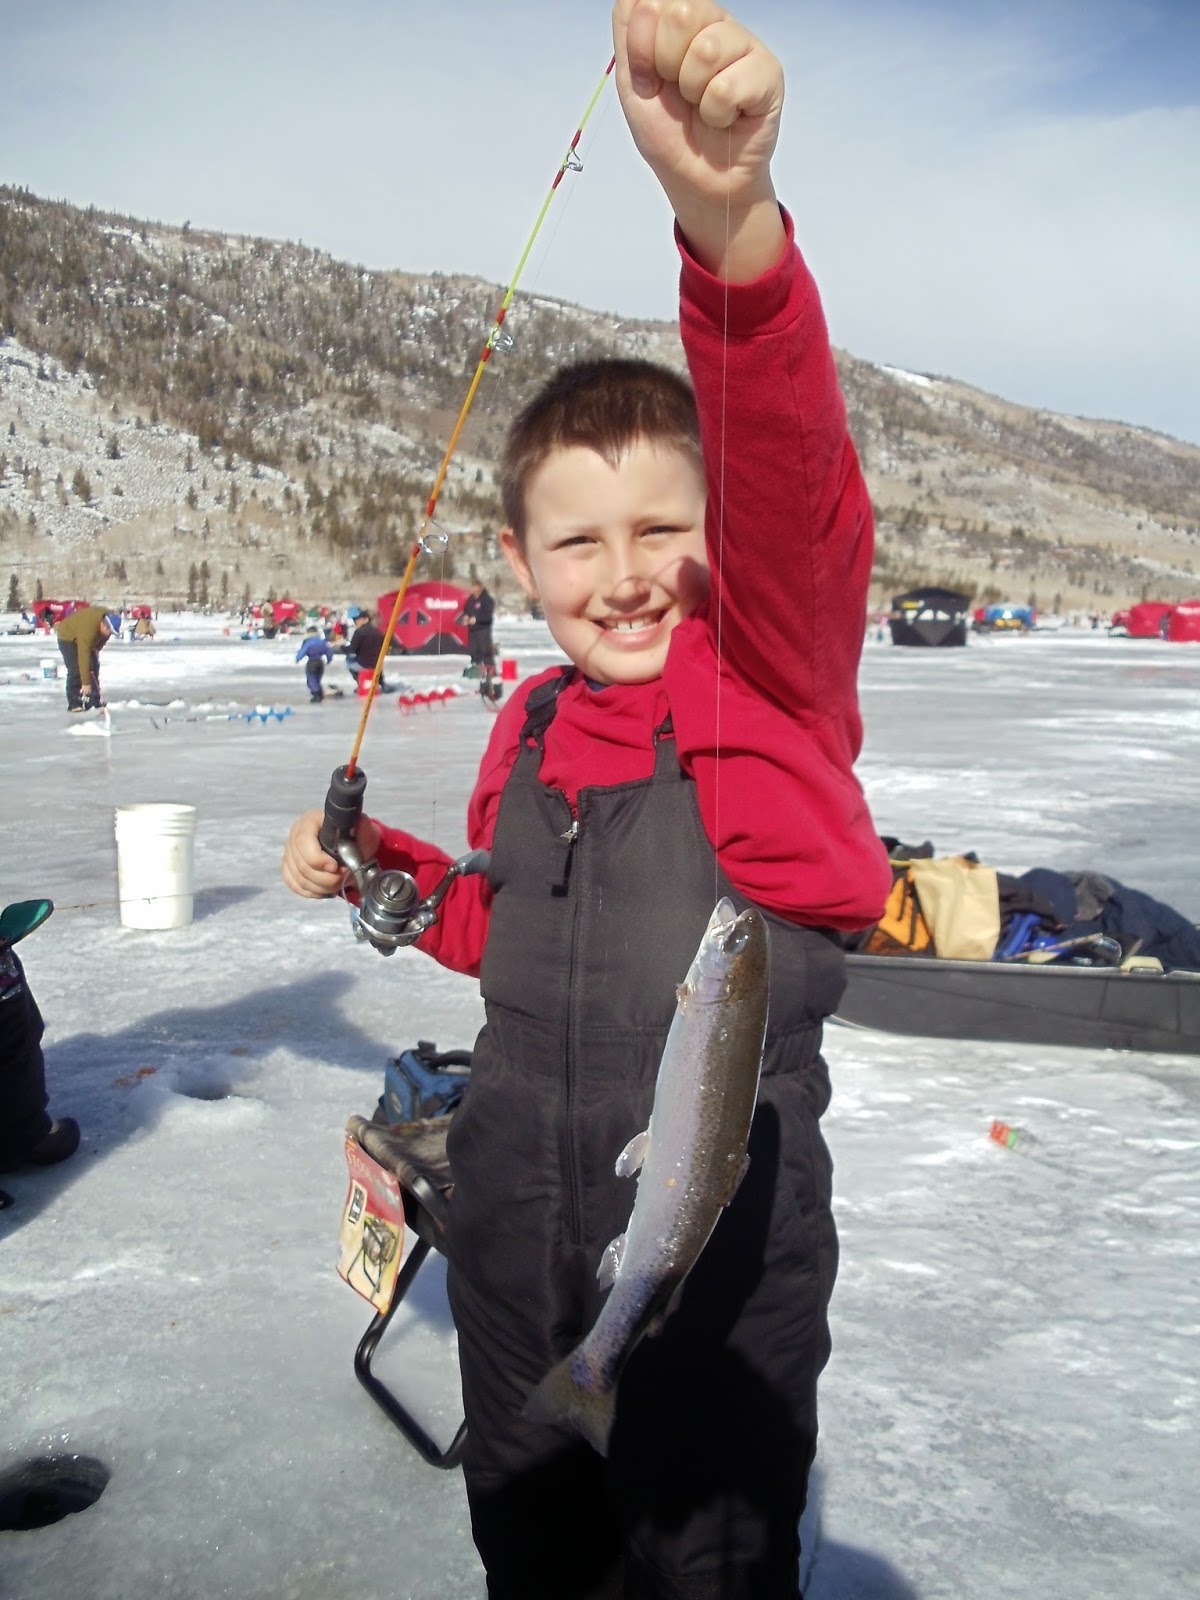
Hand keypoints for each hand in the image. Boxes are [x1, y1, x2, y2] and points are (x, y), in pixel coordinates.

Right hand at [281, 811, 381, 898]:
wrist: (353, 844)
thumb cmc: (356, 835)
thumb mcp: (361, 827)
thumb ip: (360, 828)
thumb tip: (356, 834)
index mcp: (309, 822)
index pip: (303, 841)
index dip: (317, 859)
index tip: (336, 867)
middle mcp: (295, 836)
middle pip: (302, 865)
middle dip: (326, 878)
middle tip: (344, 878)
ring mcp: (290, 853)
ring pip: (299, 879)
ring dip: (322, 887)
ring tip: (338, 884)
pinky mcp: (290, 868)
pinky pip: (295, 886)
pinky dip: (312, 892)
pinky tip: (326, 890)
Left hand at [612, 0, 784, 278]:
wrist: (696, 179)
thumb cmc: (670, 131)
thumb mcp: (633, 82)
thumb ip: (629, 34)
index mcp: (681, 19)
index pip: (654, 1)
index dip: (643, 45)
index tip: (650, 76)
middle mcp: (714, 23)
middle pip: (681, 13)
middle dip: (667, 65)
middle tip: (680, 92)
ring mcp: (743, 44)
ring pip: (705, 50)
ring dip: (694, 92)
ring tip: (703, 106)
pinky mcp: (768, 73)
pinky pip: (727, 86)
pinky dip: (716, 113)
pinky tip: (725, 117)